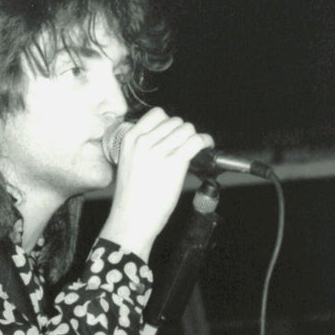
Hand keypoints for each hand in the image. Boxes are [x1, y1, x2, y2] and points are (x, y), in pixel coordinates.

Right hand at [98, 108, 213, 262]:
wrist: (131, 219)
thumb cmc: (130, 199)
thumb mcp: (128, 164)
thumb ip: (142, 148)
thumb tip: (166, 140)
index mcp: (130, 139)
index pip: (157, 114)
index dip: (169, 123)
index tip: (174, 134)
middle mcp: (143, 142)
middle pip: (175, 121)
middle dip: (183, 133)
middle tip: (185, 146)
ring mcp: (158, 151)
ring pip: (187, 129)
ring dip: (194, 137)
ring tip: (196, 147)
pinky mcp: (174, 163)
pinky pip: (196, 141)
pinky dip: (205, 142)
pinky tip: (206, 147)